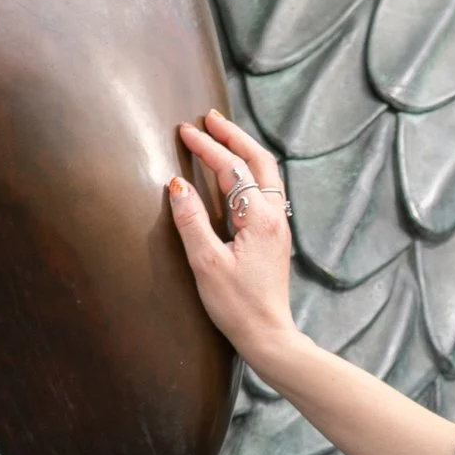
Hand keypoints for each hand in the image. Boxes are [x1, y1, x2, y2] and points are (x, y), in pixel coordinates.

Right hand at [167, 109, 299, 372]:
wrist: (269, 337)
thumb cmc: (237, 306)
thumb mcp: (206, 264)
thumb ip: (191, 221)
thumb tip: (176, 184)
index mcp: (259, 219)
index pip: (232, 169)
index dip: (207, 147)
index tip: (184, 131)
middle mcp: (275, 217)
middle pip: (260, 161)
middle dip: (233, 135)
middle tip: (209, 117)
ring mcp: (279, 226)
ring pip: (267, 174)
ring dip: (244, 150)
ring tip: (221, 135)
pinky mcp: (275, 237)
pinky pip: (266, 190)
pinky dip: (249, 170)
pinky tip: (234, 172)